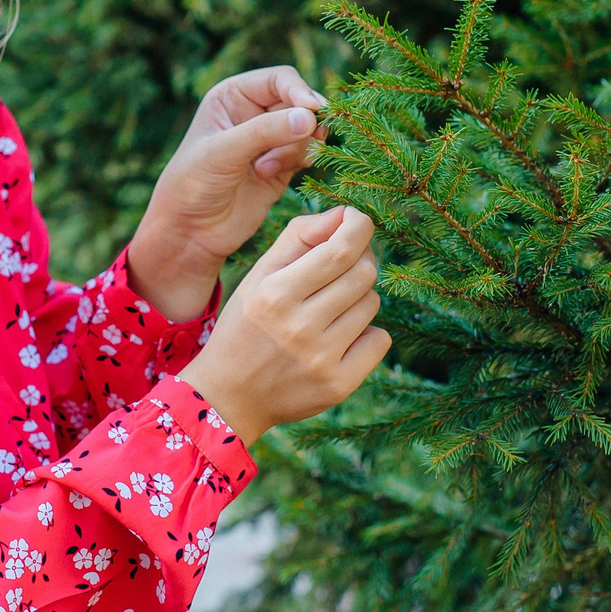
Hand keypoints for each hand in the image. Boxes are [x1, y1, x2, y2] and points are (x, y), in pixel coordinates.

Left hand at [126, 65, 329, 318]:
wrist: (191, 231)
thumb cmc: (193, 184)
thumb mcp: (223, 152)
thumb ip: (265, 132)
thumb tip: (309, 117)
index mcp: (233, 96)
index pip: (279, 79)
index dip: (299, 91)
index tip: (313, 110)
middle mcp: (254, 112)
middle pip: (300, 102)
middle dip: (303, 123)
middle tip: (305, 141)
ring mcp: (270, 139)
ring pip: (308, 129)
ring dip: (295, 148)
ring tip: (263, 170)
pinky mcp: (282, 165)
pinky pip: (307, 152)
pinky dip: (299, 162)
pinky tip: (267, 176)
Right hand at [177, 207, 389, 446]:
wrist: (230, 395)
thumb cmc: (247, 325)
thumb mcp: (259, 275)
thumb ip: (300, 237)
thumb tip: (345, 216)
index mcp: (275, 293)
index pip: (341, 249)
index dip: (359, 227)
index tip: (357, 222)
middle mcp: (299, 326)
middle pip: (363, 274)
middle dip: (360, 262)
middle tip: (344, 267)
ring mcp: (321, 358)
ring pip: (372, 304)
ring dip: (358, 299)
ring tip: (330, 311)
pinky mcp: (338, 384)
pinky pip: (380, 340)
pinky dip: (367, 334)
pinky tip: (339, 339)